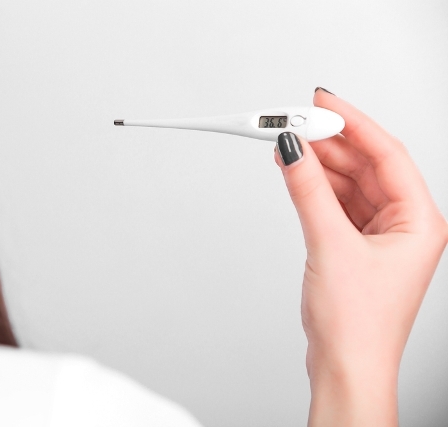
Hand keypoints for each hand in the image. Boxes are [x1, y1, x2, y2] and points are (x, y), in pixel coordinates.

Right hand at [274, 89, 447, 425]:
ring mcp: (380, 236)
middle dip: (330, 143)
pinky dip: (317, 188)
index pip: (387, 154)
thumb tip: (292, 150)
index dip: (354, 123)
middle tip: (295, 122)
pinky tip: (297, 175)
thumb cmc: (357, 324)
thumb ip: (308, 191)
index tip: (323, 102)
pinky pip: (338, 204)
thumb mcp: (329, 245)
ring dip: (320, 165)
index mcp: (419, 221)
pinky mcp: (357, 247)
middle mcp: (405, 226)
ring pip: (350, 184)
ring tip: (288, 145)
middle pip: (367, 165)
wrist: (345, 367)